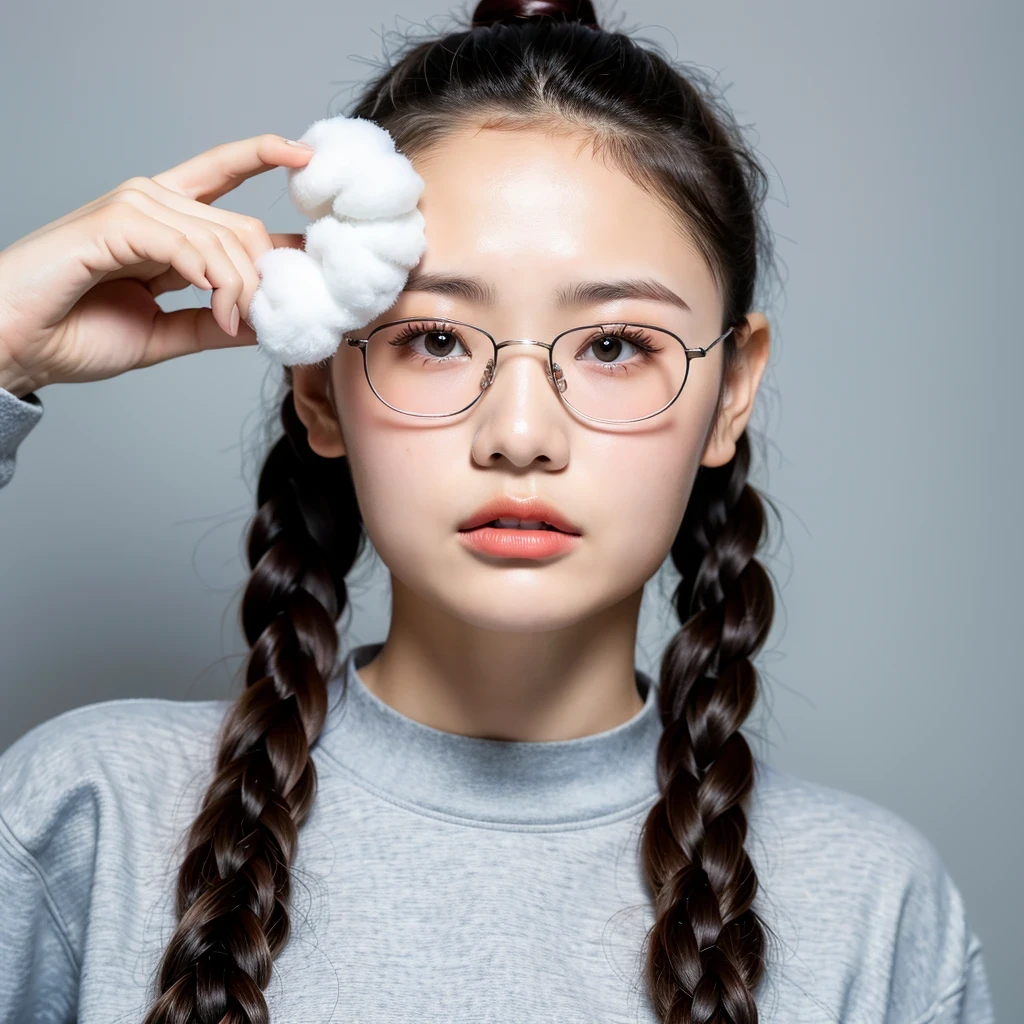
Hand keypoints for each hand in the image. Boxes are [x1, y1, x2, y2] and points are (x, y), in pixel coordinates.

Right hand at [0, 134, 313, 397]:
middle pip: (241, 224)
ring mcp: (132, 206)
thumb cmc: (77, 334)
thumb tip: (267, 320)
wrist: (18, 348)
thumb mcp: (166, 333)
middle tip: (264, 320)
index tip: (307, 156)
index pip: (222, 172)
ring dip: (240, 289)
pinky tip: (220, 309)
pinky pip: (188, 245)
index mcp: (164, 220)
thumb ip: (214, 322)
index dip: (263, 155)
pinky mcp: (114, 222)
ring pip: (222, 238)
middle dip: (265, 278)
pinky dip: (213, 280)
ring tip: (233, 324)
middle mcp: (151, 202)